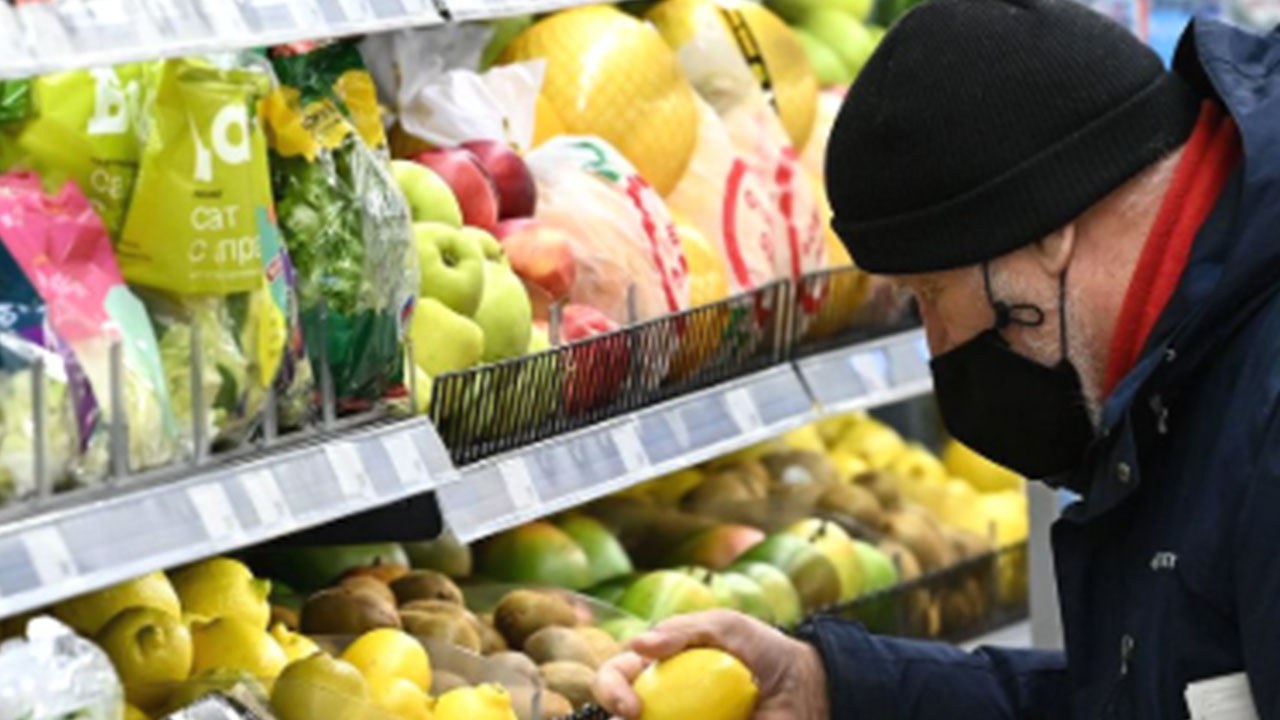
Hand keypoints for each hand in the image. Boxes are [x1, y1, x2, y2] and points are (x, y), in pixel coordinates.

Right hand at [593, 609, 829, 719]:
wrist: (806, 688)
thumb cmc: (763, 650)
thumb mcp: (725, 626)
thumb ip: (682, 630)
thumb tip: (637, 645)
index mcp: (658, 669)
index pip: (616, 677)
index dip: (610, 690)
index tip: (631, 707)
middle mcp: (661, 703)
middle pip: (620, 714)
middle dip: (620, 714)